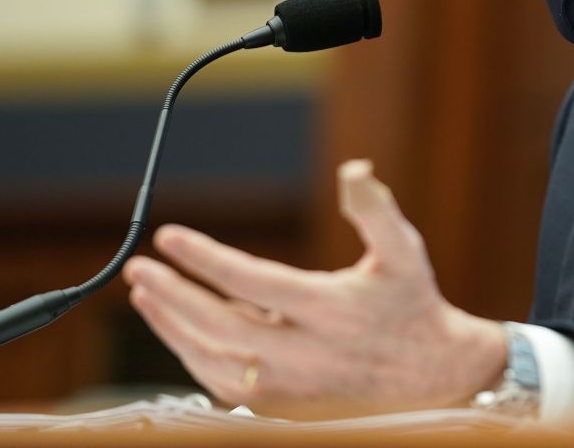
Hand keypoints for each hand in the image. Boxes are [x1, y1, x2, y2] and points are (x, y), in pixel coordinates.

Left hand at [123, 160, 507, 416]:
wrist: (433, 375)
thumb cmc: (411, 302)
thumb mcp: (404, 249)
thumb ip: (376, 208)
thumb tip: (354, 168)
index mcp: (332, 310)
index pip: (253, 281)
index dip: (205, 258)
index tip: (169, 236)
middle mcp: (307, 353)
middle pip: (220, 326)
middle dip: (172, 295)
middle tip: (140, 267)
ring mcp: (292, 386)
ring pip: (214, 360)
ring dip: (173, 326)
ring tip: (147, 293)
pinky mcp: (283, 405)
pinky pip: (222, 383)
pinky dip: (192, 354)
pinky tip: (177, 326)